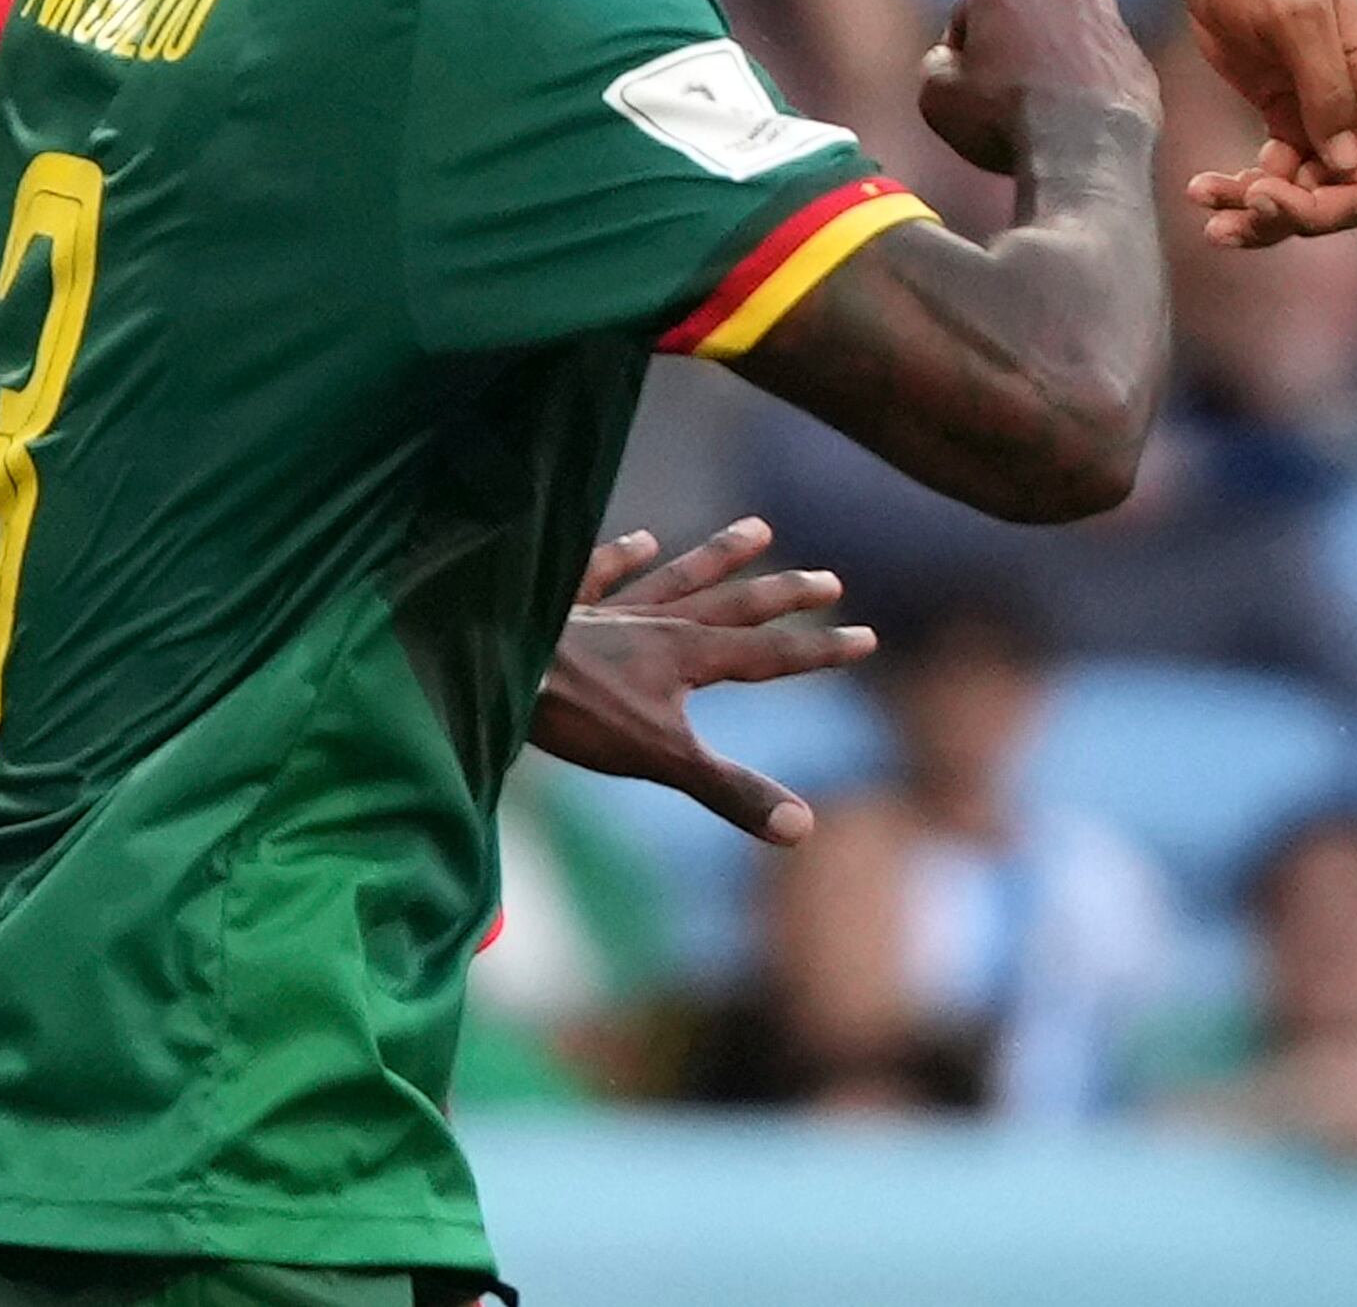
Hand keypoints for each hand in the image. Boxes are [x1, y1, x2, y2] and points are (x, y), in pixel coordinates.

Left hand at [528, 519, 868, 844]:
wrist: (488, 661)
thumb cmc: (574, 712)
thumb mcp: (660, 758)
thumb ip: (730, 790)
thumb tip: (803, 828)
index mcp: (687, 656)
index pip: (768, 655)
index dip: (819, 651)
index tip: (867, 637)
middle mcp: (655, 623)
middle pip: (731, 606)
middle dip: (782, 596)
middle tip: (828, 578)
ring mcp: (608, 609)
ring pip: (675, 578)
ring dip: (717, 558)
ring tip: (758, 528)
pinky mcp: (558, 602)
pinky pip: (597, 573)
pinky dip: (620, 558)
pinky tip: (641, 540)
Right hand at [917, 0, 1158, 179]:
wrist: (1083, 155)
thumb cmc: (1002, 118)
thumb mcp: (935, 95)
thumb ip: (936, 63)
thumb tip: (947, 58)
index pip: (969, 10)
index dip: (961, 50)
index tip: (965, 84)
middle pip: (1025, 8)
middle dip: (1014, 36)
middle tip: (1004, 84)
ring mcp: (1110, 18)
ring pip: (1069, 29)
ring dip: (1055, 52)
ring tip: (1043, 99)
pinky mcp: (1138, 55)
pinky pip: (1103, 61)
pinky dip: (1090, 78)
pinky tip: (1076, 113)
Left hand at [1164, 0, 1356, 242]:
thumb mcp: (1297, 15)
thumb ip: (1325, 87)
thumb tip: (1342, 164)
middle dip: (1317, 209)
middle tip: (1258, 202)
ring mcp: (1320, 116)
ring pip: (1316, 192)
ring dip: (1270, 214)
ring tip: (1213, 208)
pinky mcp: (1280, 119)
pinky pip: (1277, 177)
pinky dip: (1245, 193)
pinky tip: (1203, 191)